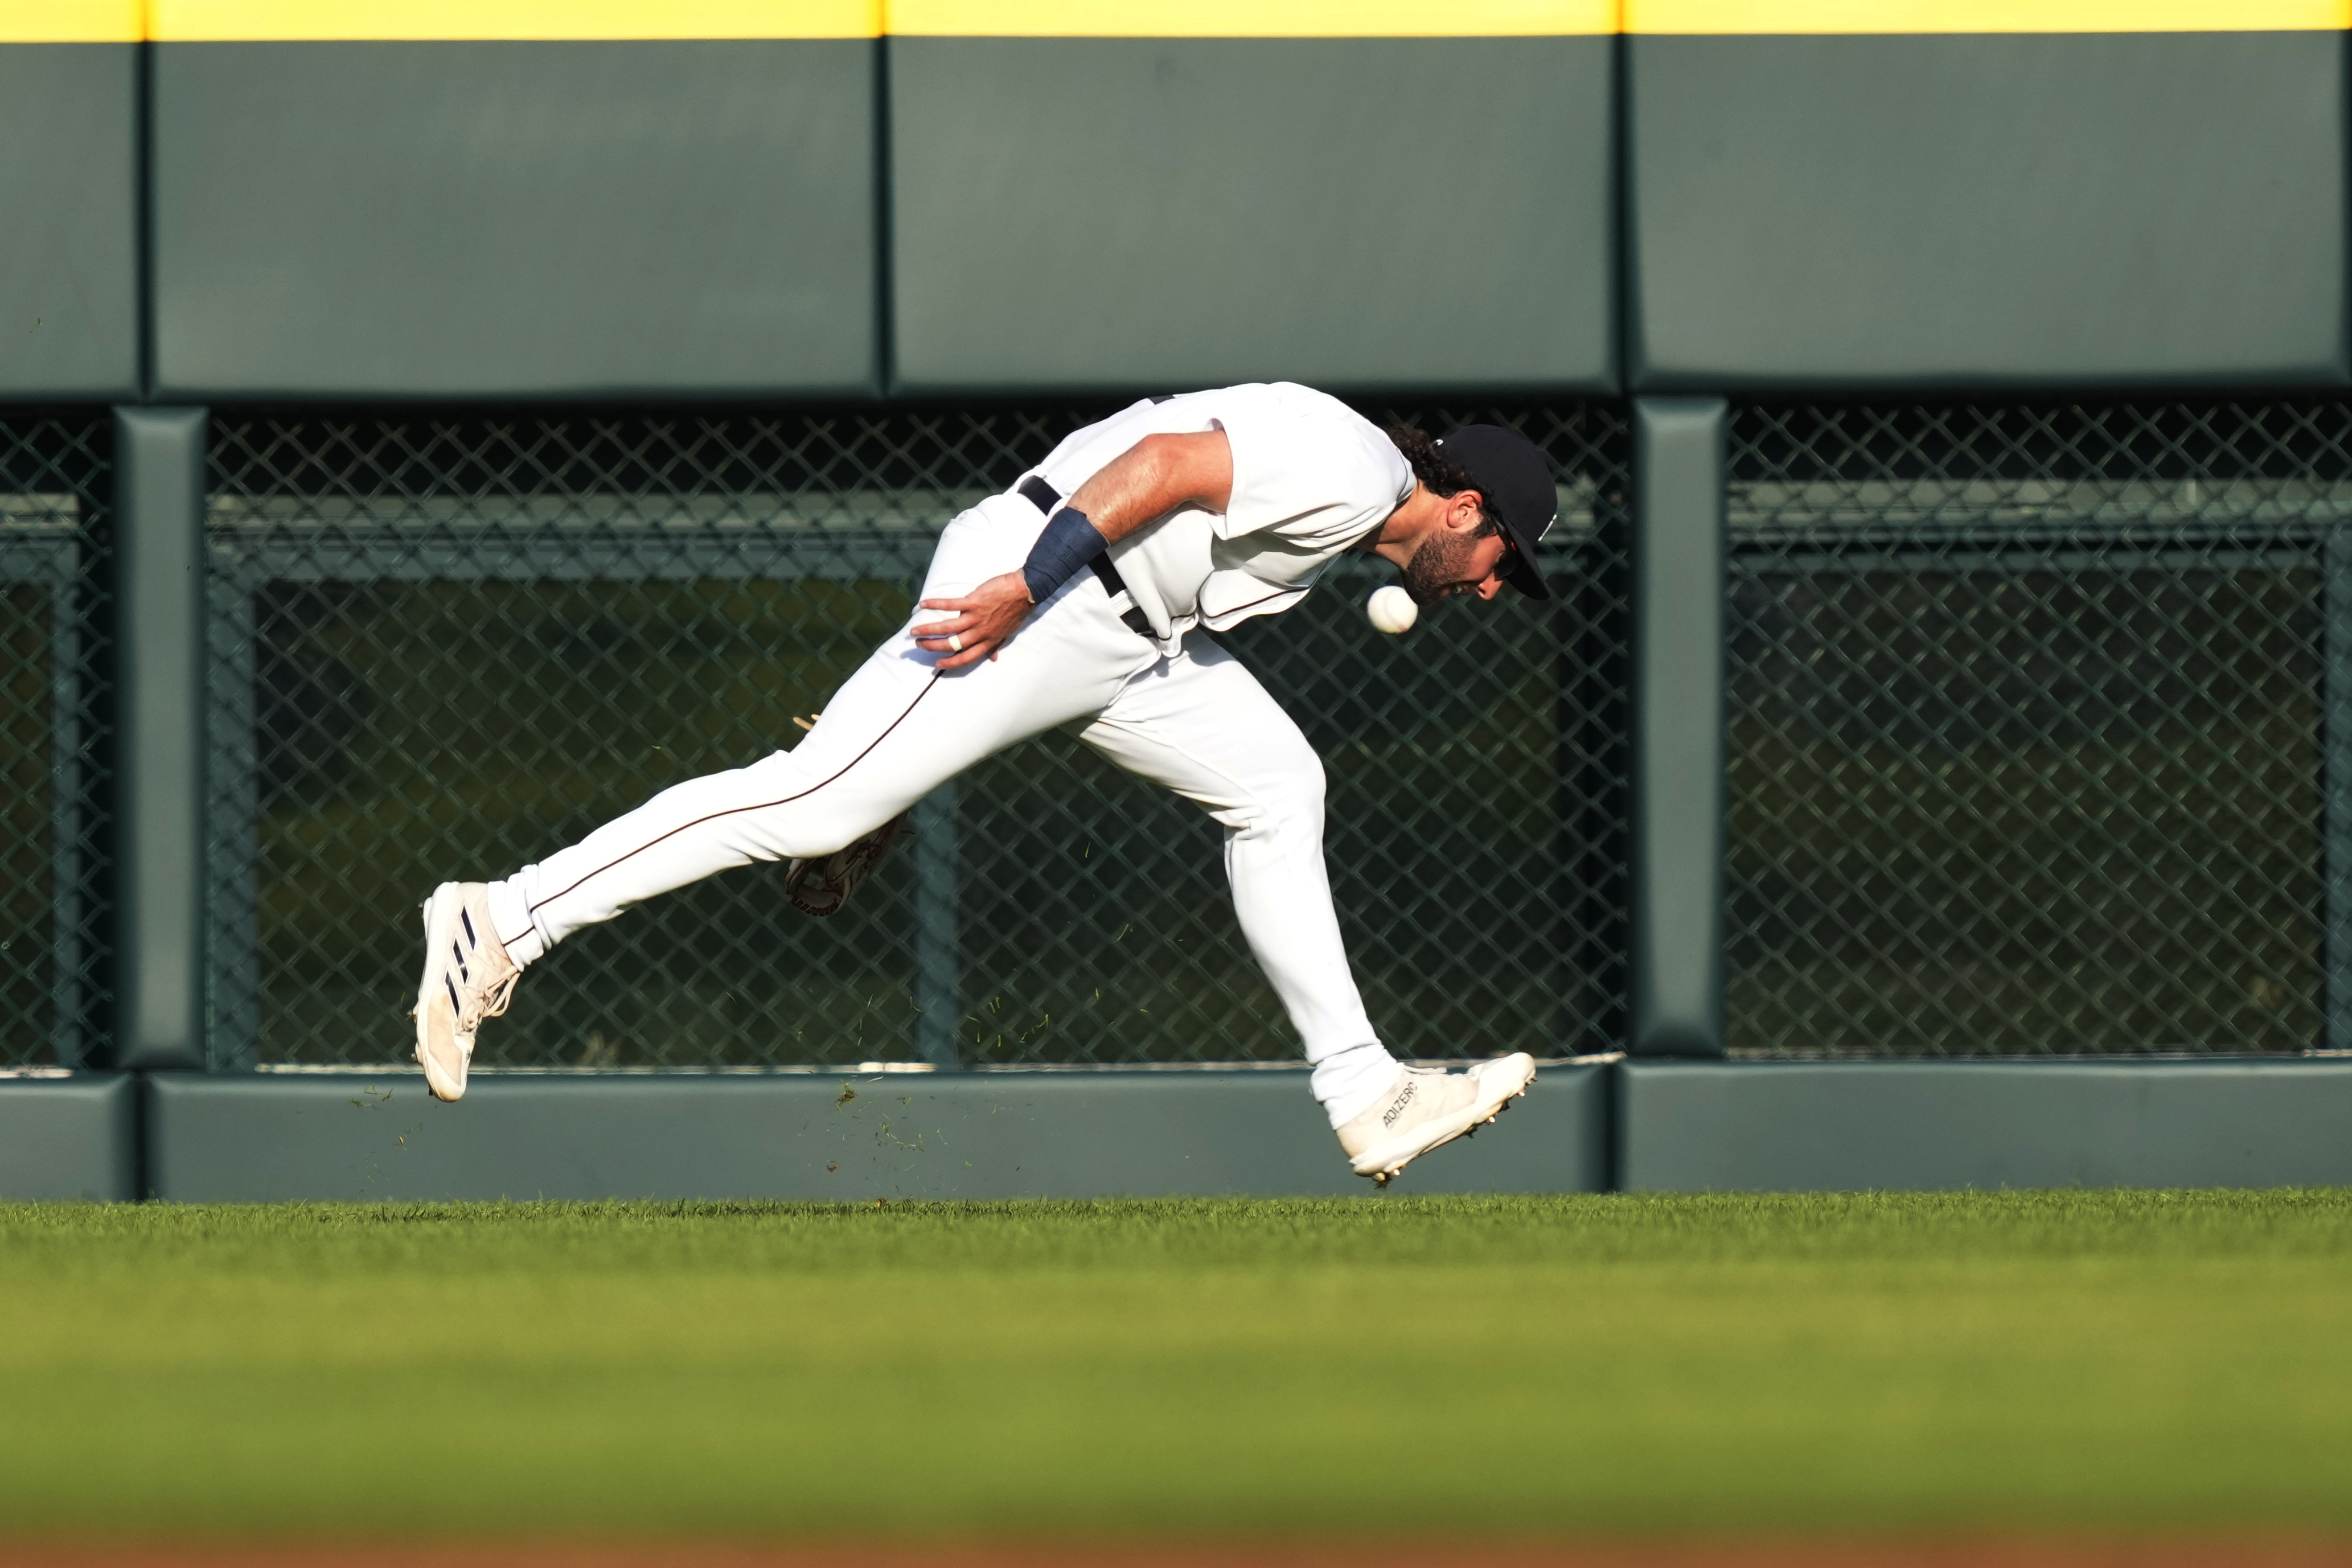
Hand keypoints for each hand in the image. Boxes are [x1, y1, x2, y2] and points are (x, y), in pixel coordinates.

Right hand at [913, 572, 1033, 669]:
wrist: (1026, 590)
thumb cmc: (1017, 611)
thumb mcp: (1008, 632)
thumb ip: (997, 644)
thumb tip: (993, 658)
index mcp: (988, 640)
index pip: (966, 657)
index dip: (950, 662)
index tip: (937, 664)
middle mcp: (980, 632)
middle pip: (952, 645)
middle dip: (932, 646)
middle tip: (919, 645)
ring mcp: (976, 617)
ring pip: (947, 628)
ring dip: (928, 630)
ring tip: (914, 631)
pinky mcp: (973, 601)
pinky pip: (950, 604)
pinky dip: (935, 604)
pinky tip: (923, 604)